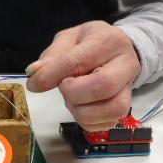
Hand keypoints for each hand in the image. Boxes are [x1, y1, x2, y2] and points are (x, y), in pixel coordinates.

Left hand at [25, 21, 140, 130]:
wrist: (120, 50)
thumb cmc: (93, 43)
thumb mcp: (69, 38)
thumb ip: (52, 55)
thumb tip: (35, 73)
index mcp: (109, 41)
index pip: (79, 61)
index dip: (52, 75)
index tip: (34, 84)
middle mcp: (125, 64)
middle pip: (103, 86)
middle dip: (73, 93)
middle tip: (63, 87)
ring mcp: (128, 88)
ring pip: (111, 109)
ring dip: (82, 110)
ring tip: (73, 98)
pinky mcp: (125, 108)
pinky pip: (106, 123)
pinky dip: (87, 121)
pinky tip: (81, 107)